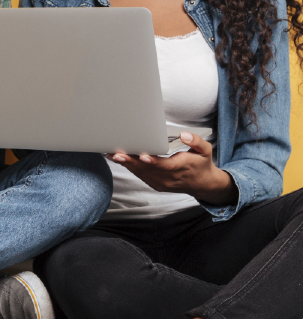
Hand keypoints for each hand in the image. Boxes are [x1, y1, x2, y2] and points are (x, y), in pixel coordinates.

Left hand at [111, 132, 235, 205]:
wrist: (203, 184)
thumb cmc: (201, 164)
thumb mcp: (205, 151)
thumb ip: (196, 141)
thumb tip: (184, 134)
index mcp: (181, 168)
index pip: (165, 165)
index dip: (153, 161)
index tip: (142, 156)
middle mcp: (169, 178)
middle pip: (148, 170)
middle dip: (131, 161)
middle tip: (117, 153)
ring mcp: (162, 183)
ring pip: (141, 173)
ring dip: (127, 164)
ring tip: (112, 154)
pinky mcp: (156, 185)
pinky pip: (141, 176)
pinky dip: (130, 168)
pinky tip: (120, 160)